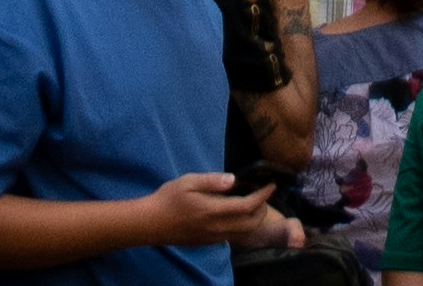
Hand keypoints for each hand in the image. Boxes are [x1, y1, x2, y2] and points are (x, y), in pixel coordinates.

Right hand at [143, 182, 294, 247]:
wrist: (152, 224)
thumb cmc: (169, 198)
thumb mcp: (188, 181)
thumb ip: (212, 181)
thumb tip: (234, 180)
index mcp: (213, 211)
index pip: (247, 207)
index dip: (262, 196)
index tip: (271, 185)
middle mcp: (217, 228)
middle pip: (250, 224)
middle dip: (263, 209)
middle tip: (264, 193)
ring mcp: (213, 238)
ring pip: (243, 233)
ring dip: (255, 220)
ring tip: (256, 203)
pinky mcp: (208, 242)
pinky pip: (233, 237)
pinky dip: (244, 227)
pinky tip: (239, 215)